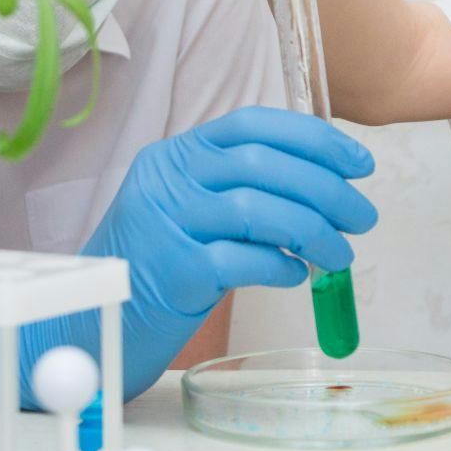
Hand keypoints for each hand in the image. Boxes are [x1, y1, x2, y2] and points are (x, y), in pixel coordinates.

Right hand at [0, 107, 376, 407]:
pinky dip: (281, 265)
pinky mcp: (170, 273)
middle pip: (263, 165)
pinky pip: (242, 260)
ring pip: (258, 209)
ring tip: (340, 255)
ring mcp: (164, 224)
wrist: (87, 325)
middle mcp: (166, 180)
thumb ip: (241, 193)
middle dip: (327, 188)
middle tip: (362, 217)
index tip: (359, 164)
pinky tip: (296, 275)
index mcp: (175, 157)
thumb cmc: (155, 270)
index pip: (253, 125)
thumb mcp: (192, 215)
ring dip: (314, 230)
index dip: (313, 139)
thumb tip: (325, 187)